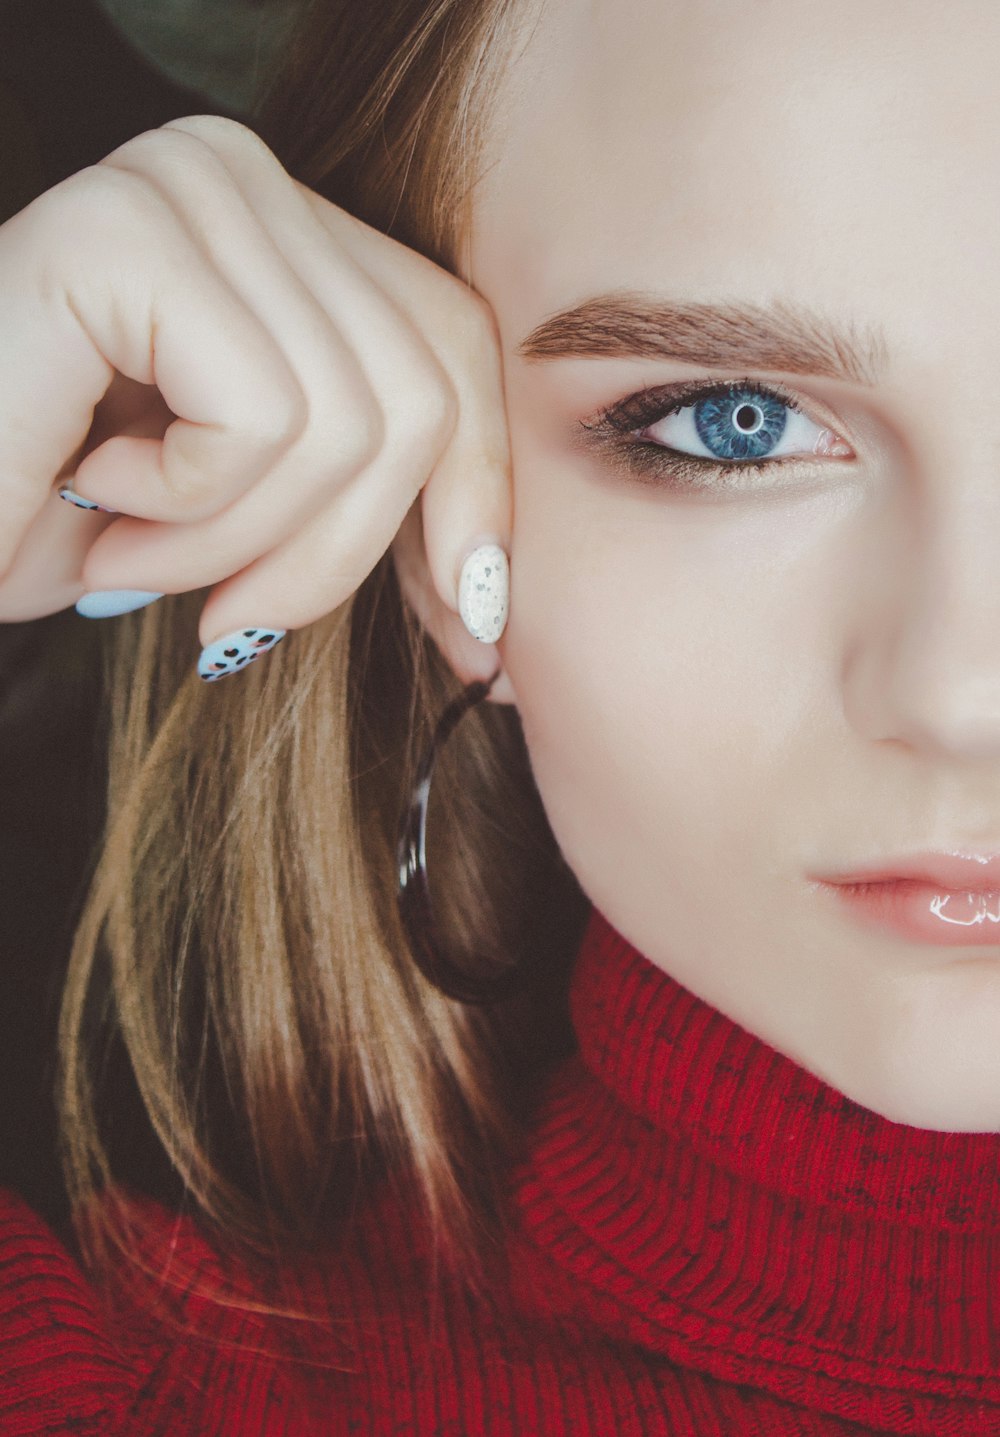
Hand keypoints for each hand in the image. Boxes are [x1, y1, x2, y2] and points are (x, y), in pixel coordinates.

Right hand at [0, 114, 511, 676]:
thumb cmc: (47, 517)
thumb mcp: (250, 514)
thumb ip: (372, 504)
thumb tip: (499, 603)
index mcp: (281, 224)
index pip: (454, 348)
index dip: (481, 501)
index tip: (476, 634)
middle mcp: (239, 176)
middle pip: (419, 397)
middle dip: (335, 558)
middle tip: (228, 618)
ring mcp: (183, 189)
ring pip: (349, 426)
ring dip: (235, 547)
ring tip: (132, 552)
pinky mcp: (125, 236)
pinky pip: (260, 422)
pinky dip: (183, 509)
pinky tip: (89, 492)